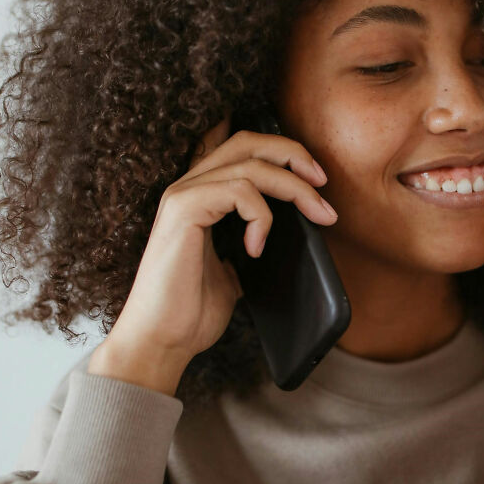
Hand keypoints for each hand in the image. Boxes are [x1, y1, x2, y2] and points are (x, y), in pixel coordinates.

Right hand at [90, 111, 337, 381]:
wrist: (160, 341)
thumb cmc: (192, 311)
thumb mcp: (236, 269)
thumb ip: (253, 241)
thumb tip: (295, 233)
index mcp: (200, 196)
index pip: (241, 148)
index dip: (281, 150)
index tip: (316, 177)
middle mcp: (188, 187)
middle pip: (248, 142)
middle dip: (293, 154)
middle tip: (323, 182)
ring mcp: (183, 195)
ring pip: (251, 165)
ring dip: (294, 188)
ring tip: (318, 216)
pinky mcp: (183, 210)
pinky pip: (239, 191)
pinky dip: (260, 217)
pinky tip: (256, 248)